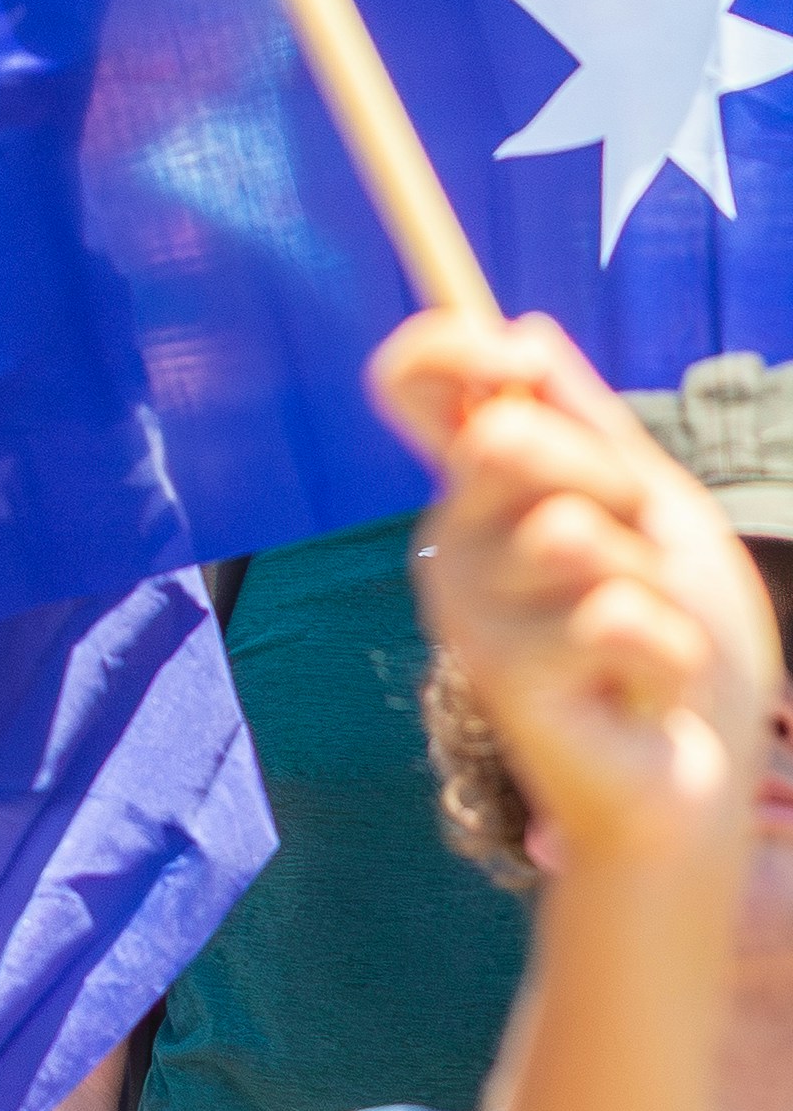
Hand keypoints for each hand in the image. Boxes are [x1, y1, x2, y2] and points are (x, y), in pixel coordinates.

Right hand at [372, 311, 776, 876]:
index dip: (445, 346)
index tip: (509, 357)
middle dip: (605, 477)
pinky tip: (647, 696)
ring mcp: (470, 612)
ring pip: (572, 534)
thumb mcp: (656, 512)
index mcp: (484, 491)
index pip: (413, 387)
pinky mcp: (504, 679)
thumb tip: (528, 331)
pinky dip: (666, 652)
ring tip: (645, 639)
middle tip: (640, 550)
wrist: (698, 779)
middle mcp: (457, 541)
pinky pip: (613, 618)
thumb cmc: (678, 642)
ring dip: (651, 585)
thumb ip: (594, 431)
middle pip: (503, 438)